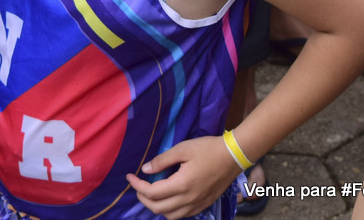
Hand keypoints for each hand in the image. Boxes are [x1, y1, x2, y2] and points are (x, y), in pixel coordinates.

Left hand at [126, 136, 240, 219]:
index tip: (130, 176)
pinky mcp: (204, 205)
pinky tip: (168, 198)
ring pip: (170, 216)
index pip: (152, 193)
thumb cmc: (207, 149)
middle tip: (137, 185)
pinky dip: (170, 210)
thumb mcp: (182, 149)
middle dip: (143, 198)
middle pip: (158, 208)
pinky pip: (183, 215)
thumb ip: (162, 160)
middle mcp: (189, 199)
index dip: (137, 185)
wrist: (233, 156)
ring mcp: (198, 204)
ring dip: (156, 207)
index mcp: (182, 184)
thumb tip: (145, 170)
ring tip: (150, 193)